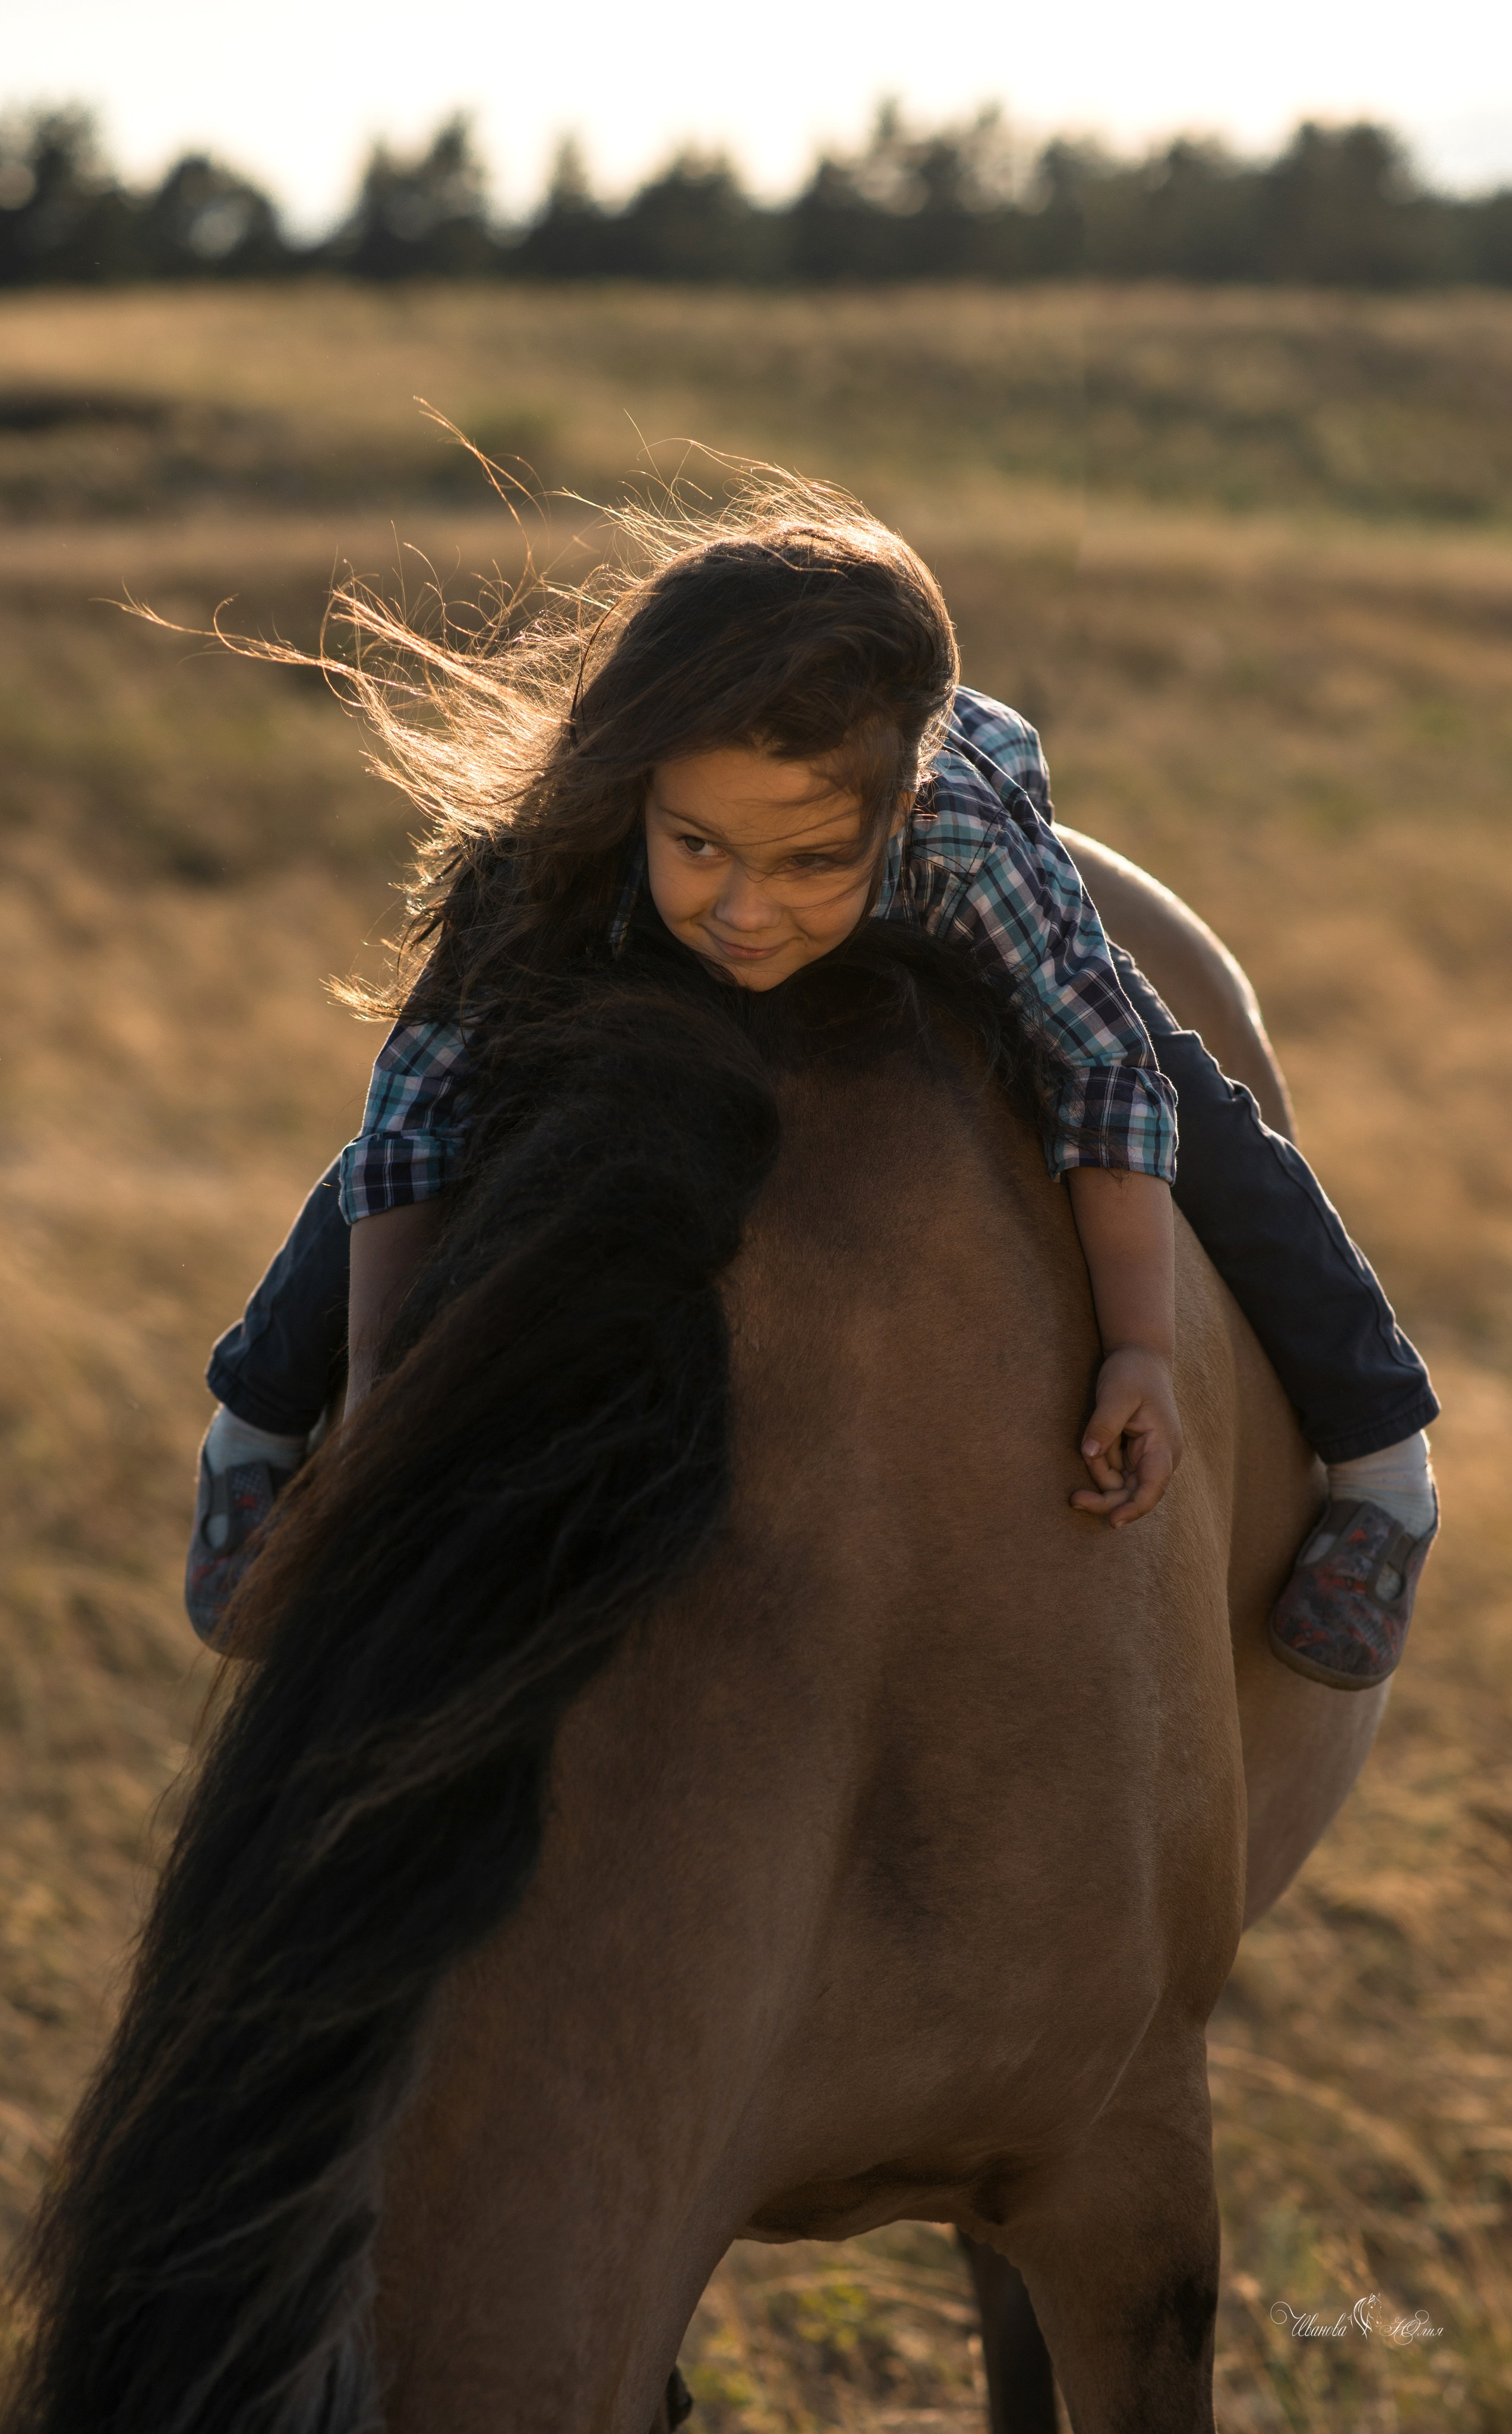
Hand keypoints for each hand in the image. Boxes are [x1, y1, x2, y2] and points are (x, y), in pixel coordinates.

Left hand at [1070, 1346, 1182, 1527]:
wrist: (1140, 1357)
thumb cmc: (1131, 1373)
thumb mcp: (1115, 1394)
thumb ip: (1104, 1425)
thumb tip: (1089, 1454)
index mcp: (1163, 1445)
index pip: (1153, 1487)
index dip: (1135, 1508)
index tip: (1113, 1521)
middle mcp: (1160, 1458)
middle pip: (1134, 1494)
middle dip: (1105, 1499)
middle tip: (1074, 1499)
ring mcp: (1148, 1458)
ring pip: (1120, 1484)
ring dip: (1100, 1471)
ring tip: (1092, 1439)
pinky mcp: (1135, 1455)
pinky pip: (1114, 1471)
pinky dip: (1100, 1463)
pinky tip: (1095, 1444)